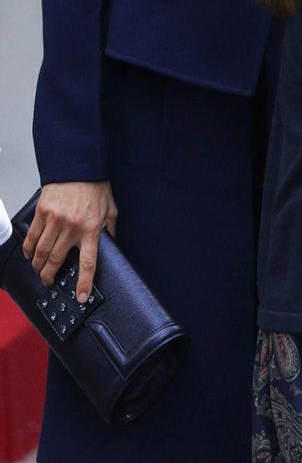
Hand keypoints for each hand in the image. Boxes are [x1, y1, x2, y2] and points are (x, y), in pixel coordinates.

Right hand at [23, 181, 117, 303]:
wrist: (78, 165)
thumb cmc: (95, 186)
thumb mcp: (111, 209)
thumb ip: (110, 229)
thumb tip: (112, 244)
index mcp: (91, 229)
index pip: (88, 262)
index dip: (84, 283)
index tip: (81, 297)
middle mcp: (72, 227)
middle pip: (56, 261)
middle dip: (50, 277)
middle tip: (49, 283)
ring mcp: (55, 220)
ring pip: (41, 252)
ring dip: (38, 266)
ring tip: (39, 272)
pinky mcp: (42, 213)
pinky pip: (32, 236)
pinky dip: (29, 249)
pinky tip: (30, 255)